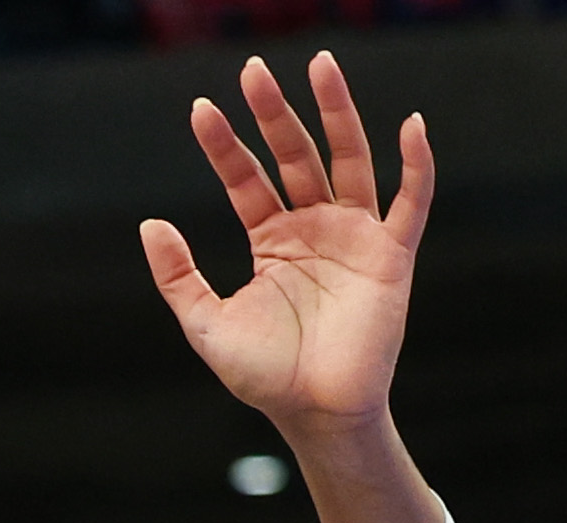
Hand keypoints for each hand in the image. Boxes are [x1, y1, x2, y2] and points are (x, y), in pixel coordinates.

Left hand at [142, 53, 430, 436]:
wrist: (315, 413)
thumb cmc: (265, 376)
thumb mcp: (206, 324)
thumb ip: (178, 275)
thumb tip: (150, 223)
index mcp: (273, 240)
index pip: (246, 179)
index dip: (224, 146)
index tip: (200, 110)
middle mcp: (315, 227)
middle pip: (295, 154)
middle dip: (274, 112)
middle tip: (252, 70)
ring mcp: (354, 236)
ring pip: (349, 159)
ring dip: (337, 112)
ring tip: (322, 64)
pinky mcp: (392, 255)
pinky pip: (411, 201)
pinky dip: (417, 164)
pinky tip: (411, 126)